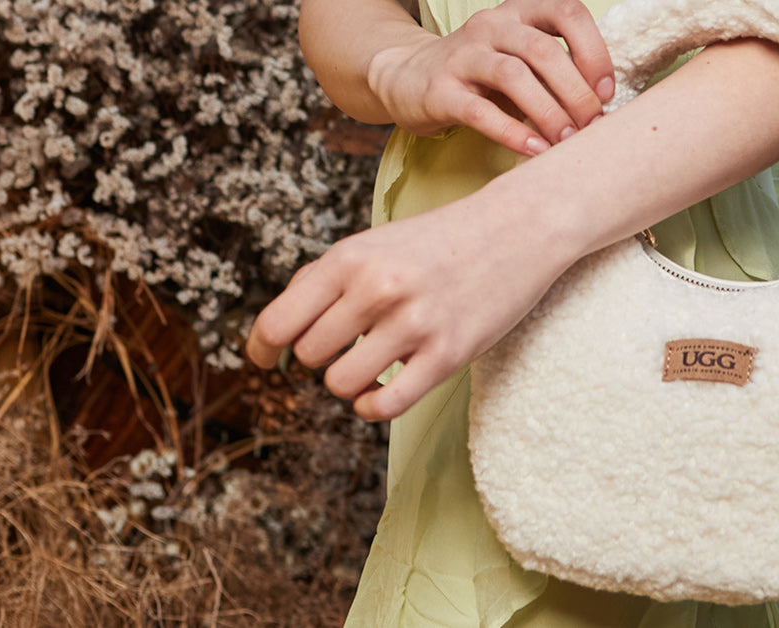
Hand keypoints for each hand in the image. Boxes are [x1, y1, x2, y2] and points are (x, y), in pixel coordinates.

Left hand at [245, 198, 572, 419]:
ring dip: (347, 383)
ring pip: (341, 384)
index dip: (261, 349)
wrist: (518, 228)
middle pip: (308, 356)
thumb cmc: (441, 239)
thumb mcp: (374, 242)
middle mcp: (377, 289)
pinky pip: (387, 404)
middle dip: (317, 358)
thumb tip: (277, 331)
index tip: (264, 360)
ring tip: (368, 365)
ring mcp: (414, 323)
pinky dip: (372, 408)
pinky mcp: (448, 353)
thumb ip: (325, 279)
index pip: (278, 323)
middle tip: (342, 348)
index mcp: (350, 258)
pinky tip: (379, 395)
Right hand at [366, 0, 614, 155]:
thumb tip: (604, 110)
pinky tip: (535, 151)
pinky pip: (481, 112)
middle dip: (576, 92)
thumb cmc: (480, 74)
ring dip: (548, 112)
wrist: (406, 77)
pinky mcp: (440, 90)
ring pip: (514, 76)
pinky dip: (513, 133)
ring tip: (567, 141)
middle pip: (543, 50)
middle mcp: (491, 25)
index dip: (594, 51)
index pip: (567, 12)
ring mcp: (463, 56)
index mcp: (519, 11)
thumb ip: (557, 72)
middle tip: (592, 125)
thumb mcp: (520, 58)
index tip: (606, 91)